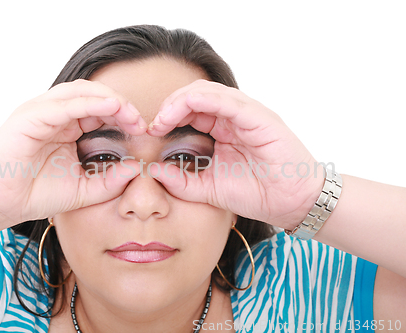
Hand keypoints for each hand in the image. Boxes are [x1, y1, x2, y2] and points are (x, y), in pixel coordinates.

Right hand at [0, 79, 145, 223]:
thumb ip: (110, 181)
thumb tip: (137, 168)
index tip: (144, 131)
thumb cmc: (35, 194)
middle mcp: (55, 115)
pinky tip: (111, 108)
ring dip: (109, 99)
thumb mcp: (83, 189)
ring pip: (80, 92)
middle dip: (121, 105)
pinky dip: (89, 103)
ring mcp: (42, 112)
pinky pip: (64, 104)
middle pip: (94, 95)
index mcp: (67, 127)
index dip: (124, 116)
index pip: (101, 110)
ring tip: (129, 113)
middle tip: (141, 122)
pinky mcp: (30, 116)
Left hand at [147, 79, 323, 228]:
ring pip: (207, 91)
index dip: (167, 116)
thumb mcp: (209, 189)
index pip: (190, 110)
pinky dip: (203, 100)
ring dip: (179, 101)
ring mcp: (247, 114)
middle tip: (153, 125)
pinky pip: (228, 100)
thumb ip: (181, 181)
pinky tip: (183, 110)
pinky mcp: (259, 117)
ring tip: (162, 119)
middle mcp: (233, 116)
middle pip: (194, 95)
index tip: (151, 132)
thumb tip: (152, 171)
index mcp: (223, 128)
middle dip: (169, 106)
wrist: (292, 204)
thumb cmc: (257, 193)